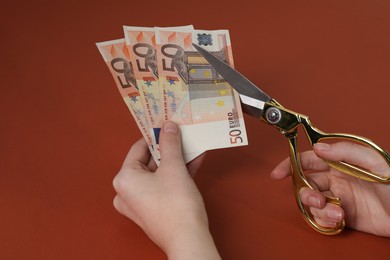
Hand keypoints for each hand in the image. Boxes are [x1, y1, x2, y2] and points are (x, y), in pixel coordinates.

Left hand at [112, 121, 220, 258]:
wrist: (188, 239)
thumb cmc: (176, 204)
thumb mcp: (174, 168)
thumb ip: (170, 144)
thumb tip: (168, 126)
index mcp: (124, 179)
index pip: (139, 148)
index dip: (156, 135)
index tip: (168, 125)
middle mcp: (127, 192)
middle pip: (150, 161)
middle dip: (169, 149)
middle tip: (182, 135)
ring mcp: (139, 203)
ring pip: (159, 174)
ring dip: (177, 160)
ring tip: (191, 146)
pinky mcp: (153, 210)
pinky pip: (164, 185)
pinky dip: (177, 174)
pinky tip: (194, 161)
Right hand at [271, 142, 389, 236]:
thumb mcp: (374, 161)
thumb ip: (347, 151)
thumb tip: (319, 148)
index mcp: (339, 163)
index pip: (308, 160)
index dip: (290, 164)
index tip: (277, 173)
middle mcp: (335, 180)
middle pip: (305, 183)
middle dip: (305, 192)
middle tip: (316, 198)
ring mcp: (337, 198)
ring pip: (311, 202)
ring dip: (318, 208)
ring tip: (335, 211)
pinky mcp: (341, 216)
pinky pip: (322, 218)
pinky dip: (325, 219)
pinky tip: (339, 218)